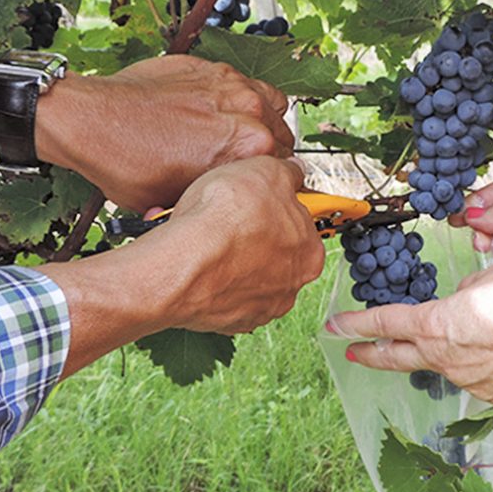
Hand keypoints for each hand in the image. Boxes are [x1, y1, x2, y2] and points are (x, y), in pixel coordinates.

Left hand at [39, 55, 293, 211]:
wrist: (90, 123)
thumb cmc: (126, 165)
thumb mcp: (177, 201)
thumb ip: (218, 194)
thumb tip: (231, 202)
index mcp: (249, 148)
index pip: (284, 167)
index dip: (269, 179)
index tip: (258, 182)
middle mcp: (248, 111)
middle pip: (282, 134)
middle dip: (268, 150)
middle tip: (244, 163)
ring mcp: (230, 83)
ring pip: (269, 104)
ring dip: (260, 120)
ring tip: (238, 136)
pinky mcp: (210, 67)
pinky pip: (243, 84)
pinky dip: (237, 99)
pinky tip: (217, 114)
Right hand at [40, 156, 323, 377]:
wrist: (183, 261)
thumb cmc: (225, 218)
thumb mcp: (265, 170)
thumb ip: (287, 173)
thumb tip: (294, 172)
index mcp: (308, 252)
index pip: (299, 224)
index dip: (274, 207)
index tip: (256, 201)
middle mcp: (290, 286)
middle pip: (274, 253)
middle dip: (252, 236)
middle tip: (227, 219)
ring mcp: (259, 307)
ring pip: (246, 277)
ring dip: (231, 260)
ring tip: (205, 240)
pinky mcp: (228, 321)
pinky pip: (223, 296)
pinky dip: (212, 282)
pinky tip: (197, 263)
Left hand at [328, 264, 492, 406]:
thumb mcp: (489, 280)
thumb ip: (469, 293)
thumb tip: (467, 303)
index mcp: (435, 325)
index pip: (384, 323)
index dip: (356, 324)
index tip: (333, 326)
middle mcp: (445, 359)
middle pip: (398, 357)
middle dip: (372, 355)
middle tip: (353, 354)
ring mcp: (471, 381)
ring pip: (447, 366)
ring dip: (446, 355)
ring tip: (461, 341)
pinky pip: (483, 377)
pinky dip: (487, 365)